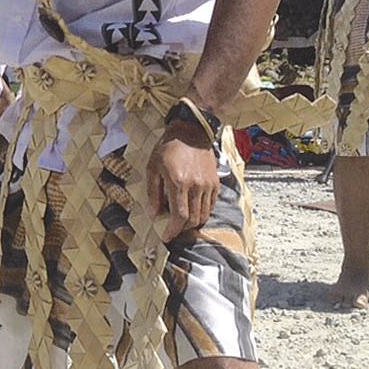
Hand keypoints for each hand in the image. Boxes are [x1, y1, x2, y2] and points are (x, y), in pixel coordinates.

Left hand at [146, 124, 219, 240]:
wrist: (191, 132)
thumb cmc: (168, 148)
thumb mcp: (153, 168)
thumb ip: (153, 193)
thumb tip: (154, 214)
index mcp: (179, 183)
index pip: (179, 216)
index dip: (173, 230)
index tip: (166, 236)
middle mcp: (196, 186)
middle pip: (193, 219)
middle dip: (181, 230)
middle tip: (172, 231)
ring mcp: (208, 185)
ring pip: (204, 215)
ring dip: (192, 223)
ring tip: (181, 223)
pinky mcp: (215, 183)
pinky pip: (211, 206)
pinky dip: (203, 213)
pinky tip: (193, 211)